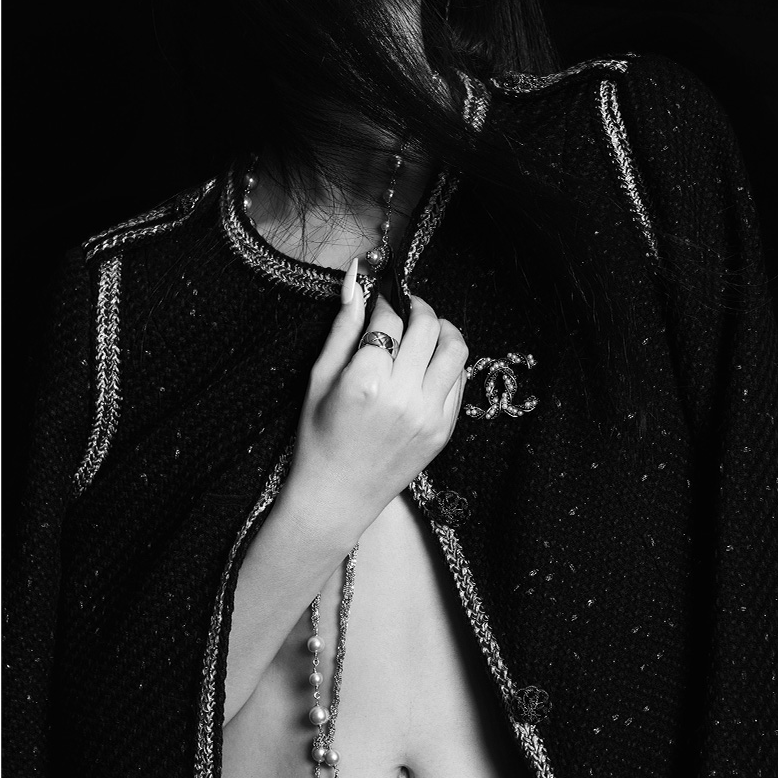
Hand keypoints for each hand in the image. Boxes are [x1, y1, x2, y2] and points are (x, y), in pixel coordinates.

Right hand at [284, 258, 468, 538]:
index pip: (390, 319)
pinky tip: (429, 364)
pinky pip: (459, 381)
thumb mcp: (319, 378)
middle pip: (428, 327)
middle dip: (417, 307)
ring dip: (443, 330)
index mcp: (366, 382)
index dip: (384, 300)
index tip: (380, 298)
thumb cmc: (317, 438)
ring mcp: (429, 416)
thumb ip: (342, 328)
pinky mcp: (444, 431)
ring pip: (456, 350)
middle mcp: (404, 397)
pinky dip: (449, 364)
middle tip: (405, 308)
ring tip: (425, 331)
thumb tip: (355, 280)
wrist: (336, 496)